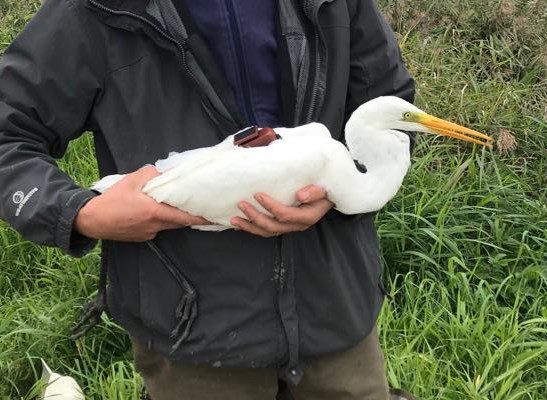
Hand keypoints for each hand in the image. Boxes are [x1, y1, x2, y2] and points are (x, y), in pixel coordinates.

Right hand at [75, 166, 209, 240]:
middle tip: (199, 208)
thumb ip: (152, 175)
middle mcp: (154, 226)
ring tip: (172, 206)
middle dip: (189, 216)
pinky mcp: (141, 238)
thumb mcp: (132, 180)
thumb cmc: (112, 199)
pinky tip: (150, 212)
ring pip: (167, 225)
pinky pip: (156, 228)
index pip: (184, 217)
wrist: (91, 220)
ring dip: (172, 217)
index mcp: (154, 212)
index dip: (200, 218)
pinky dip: (158, 221)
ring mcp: (148, 234)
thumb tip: (164, 173)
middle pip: (178, 222)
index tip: (213, 217)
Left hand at [231, 185, 332, 237]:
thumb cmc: (324, 191)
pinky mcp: (283, 226)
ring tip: (234, 219)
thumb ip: (315, 192)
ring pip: (267, 231)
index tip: (258, 195)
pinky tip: (240, 225)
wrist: (327, 198)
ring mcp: (289, 227)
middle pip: (272, 226)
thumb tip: (301, 196)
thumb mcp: (324, 190)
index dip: (270, 206)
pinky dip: (252, 228)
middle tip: (241, 204)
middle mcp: (296, 225)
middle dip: (255, 217)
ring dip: (250, 226)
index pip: (285, 215)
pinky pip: (266, 230)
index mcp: (306, 217)